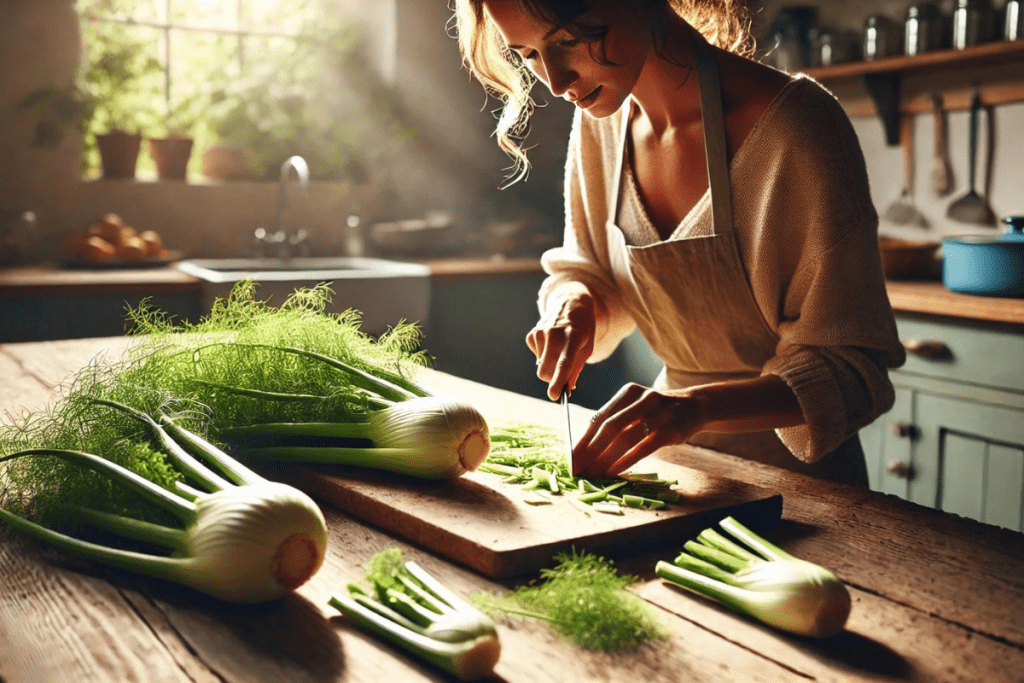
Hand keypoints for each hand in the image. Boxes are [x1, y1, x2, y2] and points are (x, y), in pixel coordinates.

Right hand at [526, 292, 596, 400]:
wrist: (571, 305)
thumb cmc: (583, 330)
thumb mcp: (586, 348)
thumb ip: (576, 370)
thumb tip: (566, 390)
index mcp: (573, 338)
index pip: (564, 363)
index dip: (557, 381)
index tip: (553, 395)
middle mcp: (554, 334)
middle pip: (545, 370)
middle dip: (551, 379)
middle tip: (561, 376)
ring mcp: (541, 332)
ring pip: (540, 366)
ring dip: (550, 364)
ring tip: (560, 349)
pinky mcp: (532, 334)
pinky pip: (536, 357)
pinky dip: (543, 356)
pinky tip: (551, 344)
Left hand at [572, 383, 703, 477]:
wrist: (694, 407)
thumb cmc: (656, 412)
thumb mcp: (635, 409)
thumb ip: (614, 422)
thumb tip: (583, 448)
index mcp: (627, 393)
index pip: (599, 417)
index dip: (582, 439)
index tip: (570, 459)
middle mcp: (642, 399)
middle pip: (610, 426)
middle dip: (590, 450)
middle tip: (578, 469)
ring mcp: (659, 413)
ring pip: (626, 437)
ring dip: (607, 458)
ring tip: (594, 474)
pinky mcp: (671, 429)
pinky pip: (645, 446)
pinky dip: (628, 459)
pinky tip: (615, 471)